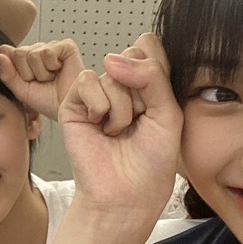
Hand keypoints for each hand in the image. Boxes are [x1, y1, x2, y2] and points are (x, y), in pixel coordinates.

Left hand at [0, 39, 84, 118]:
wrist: (68, 109)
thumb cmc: (48, 101)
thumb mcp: (21, 91)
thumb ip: (8, 75)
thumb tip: (1, 54)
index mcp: (24, 58)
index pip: (6, 52)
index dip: (14, 70)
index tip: (26, 81)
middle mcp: (37, 49)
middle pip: (18, 53)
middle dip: (28, 74)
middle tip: (41, 82)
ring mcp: (51, 46)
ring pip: (32, 54)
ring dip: (41, 73)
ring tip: (51, 78)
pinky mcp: (66, 46)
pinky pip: (47, 52)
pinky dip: (52, 66)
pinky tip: (60, 70)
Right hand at [60, 33, 181, 221]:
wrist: (126, 195)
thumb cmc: (151, 163)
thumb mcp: (169, 114)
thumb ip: (152, 76)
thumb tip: (111, 59)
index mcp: (148, 84)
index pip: (150, 48)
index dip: (156, 73)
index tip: (158, 106)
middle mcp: (122, 86)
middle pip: (131, 57)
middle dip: (141, 93)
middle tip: (139, 122)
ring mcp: (97, 93)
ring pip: (112, 74)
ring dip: (122, 109)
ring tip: (118, 132)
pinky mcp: (73, 103)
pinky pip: (87, 82)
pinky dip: (99, 108)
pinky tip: (100, 127)